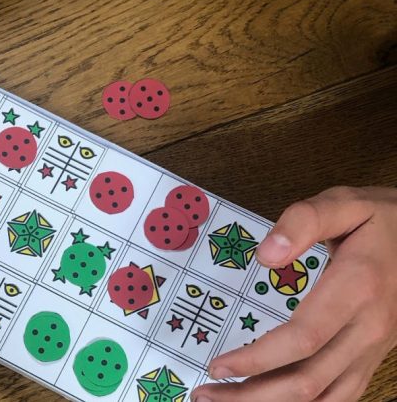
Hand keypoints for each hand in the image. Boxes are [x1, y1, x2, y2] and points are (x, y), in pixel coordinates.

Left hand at [191, 186, 396, 401]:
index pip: (301, 339)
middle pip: (308, 380)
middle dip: (253, 395)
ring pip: (323, 396)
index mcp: (356, 288)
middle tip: (205, 395)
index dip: (256, 359)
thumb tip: (266, 256)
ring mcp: (375, 348)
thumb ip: (304, 221)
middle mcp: (369, 328)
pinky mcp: (374, 355)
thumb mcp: (344, 202)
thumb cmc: (379, 218)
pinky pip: (342, 395)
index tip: (217, 366)